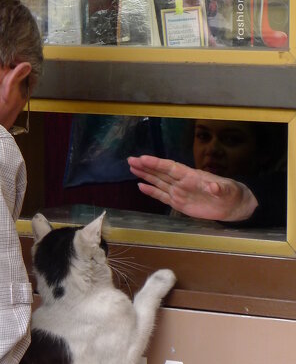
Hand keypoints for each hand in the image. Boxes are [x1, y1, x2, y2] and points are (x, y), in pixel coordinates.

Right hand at [127, 155, 258, 221]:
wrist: (232, 205)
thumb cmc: (231, 194)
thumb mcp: (227, 190)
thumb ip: (219, 188)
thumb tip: (214, 186)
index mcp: (191, 176)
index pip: (171, 168)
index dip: (157, 164)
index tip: (143, 158)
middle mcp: (181, 182)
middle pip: (160, 172)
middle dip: (146, 166)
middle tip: (131, 159)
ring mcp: (179, 192)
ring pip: (158, 181)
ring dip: (145, 175)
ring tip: (131, 167)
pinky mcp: (178, 203)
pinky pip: (162, 196)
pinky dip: (151, 191)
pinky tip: (141, 186)